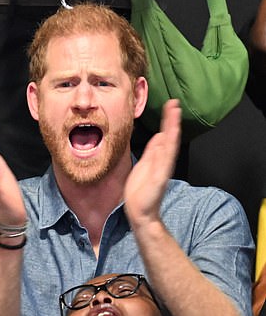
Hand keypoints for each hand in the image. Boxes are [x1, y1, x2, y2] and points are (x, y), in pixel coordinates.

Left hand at [124, 99, 180, 228]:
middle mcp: (162, 162)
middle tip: (174, 103)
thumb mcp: (144, 165)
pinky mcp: (159, 178)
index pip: (164, 136)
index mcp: (157, 159)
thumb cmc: (140, 192)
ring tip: (174, 113)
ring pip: (169, 145)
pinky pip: (164, 160)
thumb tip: (158, 135)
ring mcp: (162, 169)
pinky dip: (168, 147)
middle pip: (169, 137)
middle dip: (171, 120)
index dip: (167, 121)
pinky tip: (168, 135)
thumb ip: (152, 151)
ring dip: (172, 129)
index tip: (169, 106)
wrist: (140, 212)